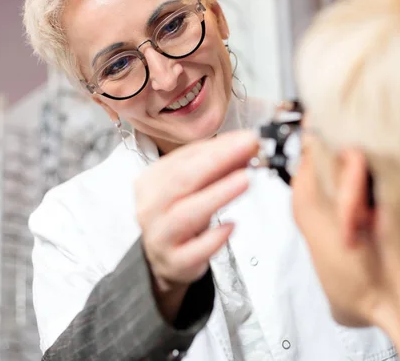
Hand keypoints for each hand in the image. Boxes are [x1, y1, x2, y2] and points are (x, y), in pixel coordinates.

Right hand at [135, 131, 257, 295]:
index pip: (185, 157)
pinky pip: (193, 250)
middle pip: (182, 180)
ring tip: (245, 180)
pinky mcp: (174, 262)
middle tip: (248, 147)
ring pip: (185, 214)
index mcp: (153, 180)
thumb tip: (248, 146)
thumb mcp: (196, 187)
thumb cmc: (182, 215)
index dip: (217, 146)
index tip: (246, 137)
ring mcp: (160, 236)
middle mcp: (151, 206)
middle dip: (217, 160)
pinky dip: (213, 238)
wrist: (167, 259)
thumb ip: (219, 167)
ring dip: (218, 194)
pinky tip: (231, 225)